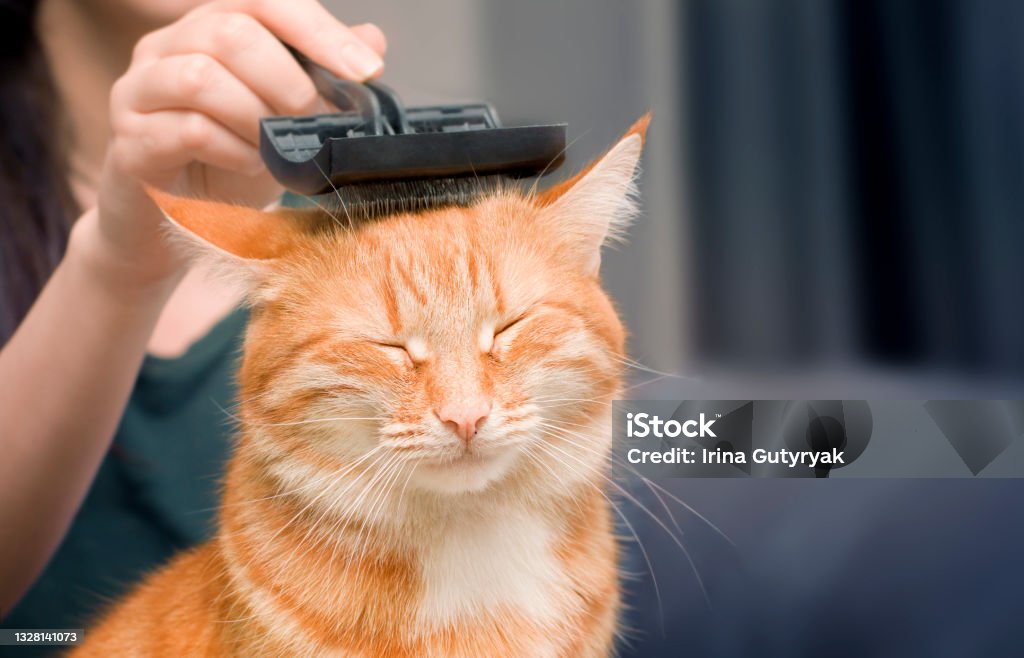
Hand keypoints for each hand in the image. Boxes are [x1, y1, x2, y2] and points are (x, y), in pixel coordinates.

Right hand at [81, 0, 386, 287]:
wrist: (178, 218)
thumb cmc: (233, 156)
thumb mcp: (287, 115)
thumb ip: (322, 74)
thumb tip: (373, 41)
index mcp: (210, 26)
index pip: (264, 1)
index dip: (319, 31)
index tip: (366, 70)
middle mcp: (166, 46)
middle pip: (228, 31)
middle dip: (287, 81)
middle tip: (312, 120)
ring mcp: (138, 90)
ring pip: (200, 77)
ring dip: (256, 117)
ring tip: (277, 148)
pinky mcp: (129, 140)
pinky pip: (189, 131)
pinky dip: (235, 151)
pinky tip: (252, 165)